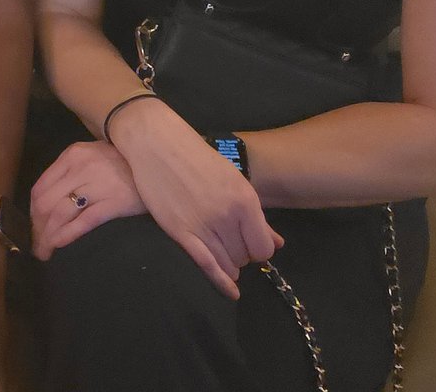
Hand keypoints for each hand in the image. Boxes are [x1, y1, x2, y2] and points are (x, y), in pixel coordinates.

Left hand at [28, 141, 145, 260]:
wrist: (155, 160)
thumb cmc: (121, 162)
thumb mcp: (90, 157)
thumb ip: (69, 172)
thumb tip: (47, 203)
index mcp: (71, 155)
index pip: (40, 187)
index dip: (32, 212)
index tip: (33, 228)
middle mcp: (80, 168)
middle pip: (46, 203)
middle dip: (36, 228)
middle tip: (36, 246)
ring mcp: (97, 185)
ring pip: (61, 213)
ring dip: (48, 237)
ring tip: (45, 252)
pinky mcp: (115, 202)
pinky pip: (84, 221)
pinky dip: (68, 235)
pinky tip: (59, 245)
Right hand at [113, 105, 281, 298]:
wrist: (158, 144)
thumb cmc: (198, 159)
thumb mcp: (234, 181)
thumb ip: (255, 216)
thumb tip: (278, 244)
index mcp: (244, 200)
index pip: (263, 247)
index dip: (258, 248)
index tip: (249, 242)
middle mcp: (226, 215)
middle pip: (245, 257)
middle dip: (241, 253)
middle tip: (230, 240)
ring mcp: (203, 225)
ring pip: (228, 264)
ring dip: (229, 263)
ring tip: (221, 250)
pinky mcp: (179, 231)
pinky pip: (206, 265)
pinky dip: (220, 282)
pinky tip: (230, 290)